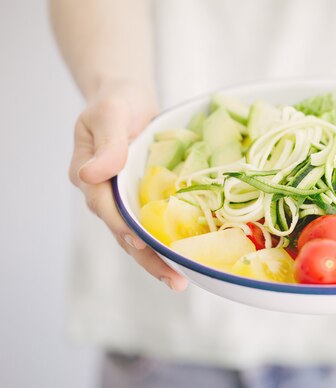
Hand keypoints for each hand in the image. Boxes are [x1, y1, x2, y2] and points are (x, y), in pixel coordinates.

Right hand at [69, 79, 187, 290]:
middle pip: (123, 233)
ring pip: (139, 235)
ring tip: (181, 280)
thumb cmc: (115, 102)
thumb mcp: (108, 114)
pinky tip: (188, 256)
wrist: (128, 98)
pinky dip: (169, 240)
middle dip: (148, 258)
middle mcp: (105, 195)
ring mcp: (125, 199)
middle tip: (175, 279)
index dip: (123, 227)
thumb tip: (94, 173)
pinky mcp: (144, 197)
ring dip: (159, 258)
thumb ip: (107, 143)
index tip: (141, 243)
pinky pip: (155, 223)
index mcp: (88, 176)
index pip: (104, 208)